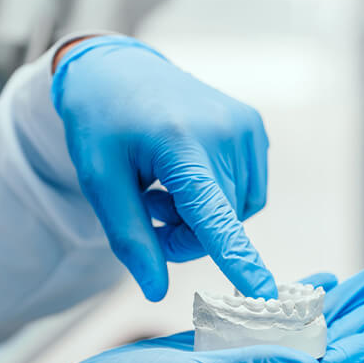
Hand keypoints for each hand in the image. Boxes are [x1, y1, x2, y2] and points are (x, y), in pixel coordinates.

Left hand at [51, 35, 275, 300]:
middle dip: (186, 236)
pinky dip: (222, 198)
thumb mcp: (100, 180)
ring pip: (238, 211)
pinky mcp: (254, 127)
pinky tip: (190, 176)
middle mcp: (226, 131)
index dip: (239, 259)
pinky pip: (249, 190)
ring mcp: (246, 126)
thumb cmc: (101, 124)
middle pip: (223, 223)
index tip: (263, 294)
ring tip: (165, 189)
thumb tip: (156, 292)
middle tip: (149, 214)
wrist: (118, 68)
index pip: (215, 214)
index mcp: (181, 143)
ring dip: (205, 217)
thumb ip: (131, 238)